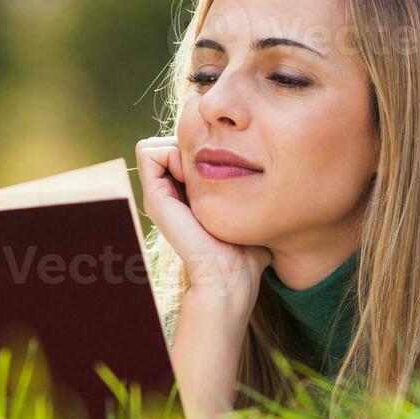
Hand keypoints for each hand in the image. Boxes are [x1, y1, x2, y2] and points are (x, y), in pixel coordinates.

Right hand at [135, 135, 271, 313]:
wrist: (229, 274)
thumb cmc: (246, 250)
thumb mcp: (248, 212)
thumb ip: (248, 196)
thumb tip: (272, 183)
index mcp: (185, 197)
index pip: (184, 150)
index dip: (201, 148)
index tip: (223, 166)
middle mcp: (168, 194)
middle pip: (170, 144)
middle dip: (190, 145)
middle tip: (212, 167)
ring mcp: (158, 196)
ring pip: (156, 145)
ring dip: (180, 147)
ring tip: (201, 172)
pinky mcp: (153, 198)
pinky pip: (147, 151)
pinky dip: (169, 150)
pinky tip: (192, 174)